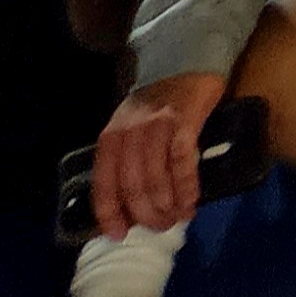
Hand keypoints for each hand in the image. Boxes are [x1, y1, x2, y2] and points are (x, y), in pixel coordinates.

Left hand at [85, 71, 227, 236]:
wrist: (186, 61)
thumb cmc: (157, 103)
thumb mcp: (129, 127)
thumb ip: (127, 158)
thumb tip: (131, 202)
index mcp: (110, 138)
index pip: (104, 183)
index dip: (110, 213)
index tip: (119, 235)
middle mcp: (129, 134)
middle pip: (132, 185)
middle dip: (146, 214)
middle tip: (160, 227)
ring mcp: (157, 127)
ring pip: (156, 178)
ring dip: (167, 205)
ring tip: (177, 218)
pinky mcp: (185, 121)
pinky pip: (183, 162)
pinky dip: (186, 187)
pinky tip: (191, 201)